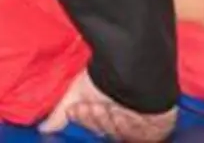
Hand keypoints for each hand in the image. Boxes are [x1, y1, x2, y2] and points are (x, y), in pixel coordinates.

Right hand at [39, 70, 176, 140]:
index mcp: (109, 116)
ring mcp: (143, 126)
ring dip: (112, 119)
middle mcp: (126, 121)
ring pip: (121, 134)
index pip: (96, 128)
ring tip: (112, 103)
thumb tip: (43, 128)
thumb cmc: (106, 78)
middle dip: (98, 118)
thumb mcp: (76, 95)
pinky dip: (131, 124)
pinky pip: (141, 136)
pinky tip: (129, 110)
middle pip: (107, 131)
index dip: (86, 118)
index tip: (80, 107)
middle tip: (96, 104)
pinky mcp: (160, 128)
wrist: (132, 68)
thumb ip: (60, 114)